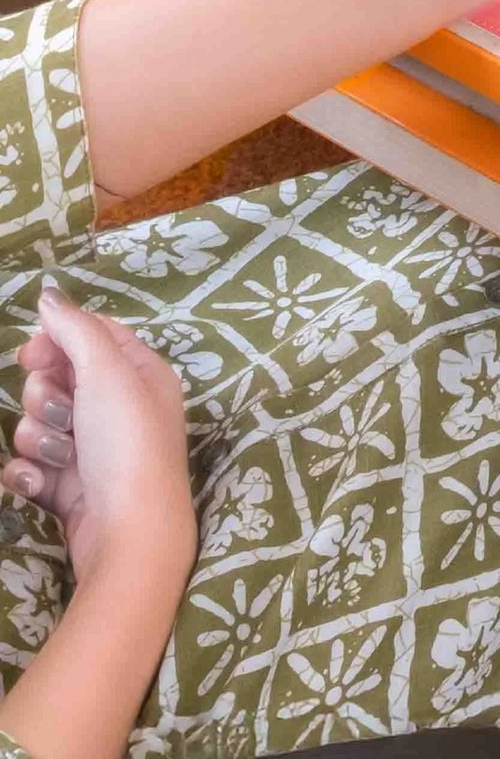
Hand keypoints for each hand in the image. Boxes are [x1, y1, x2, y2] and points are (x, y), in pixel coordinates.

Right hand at [3, 283, 196, 588]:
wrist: (129, 532)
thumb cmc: (127, 444)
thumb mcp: (107, 373)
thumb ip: (76, 329)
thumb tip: (49, 295)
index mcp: (141, 373)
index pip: (93, 337)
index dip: (58, 342)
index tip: (31, 355)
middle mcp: (122, 407)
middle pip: (58, 380)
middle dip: (45, 397)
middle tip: (61, 414)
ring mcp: (95, 448)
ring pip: (39, 424)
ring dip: (39, 438)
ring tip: (62, 456)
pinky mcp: (71, 487)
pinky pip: (32, 466)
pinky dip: (30, 473)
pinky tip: (40, 484)